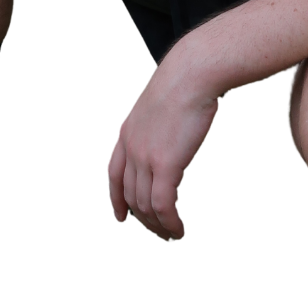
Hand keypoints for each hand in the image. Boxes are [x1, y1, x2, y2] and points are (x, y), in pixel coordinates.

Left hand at [108, 45, 218, 239]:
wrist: (192, 72)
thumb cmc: (186, 80)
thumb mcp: (163, 102)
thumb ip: (161, 122)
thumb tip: (173, 128)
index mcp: (128, 132)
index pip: (115, 174)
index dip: (116, 198)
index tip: (121, 216)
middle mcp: (131, 147)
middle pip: (131, 195)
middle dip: (144, 219)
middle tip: (161, 232)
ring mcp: (145, 157)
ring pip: (146, 206)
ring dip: (159, 226)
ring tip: (172, 234)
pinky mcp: (165, 164)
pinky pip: (162, 206)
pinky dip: (169, 223)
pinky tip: (179, 230)